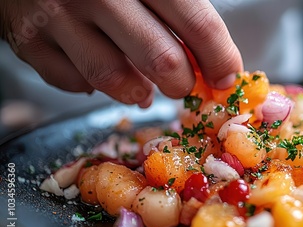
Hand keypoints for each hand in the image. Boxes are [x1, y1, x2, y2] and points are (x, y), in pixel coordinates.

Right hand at [0, 0, 242, 106]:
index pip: (197, 25)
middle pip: (161, 59)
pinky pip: (73, 82)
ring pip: (114, 78)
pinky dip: (95, 86)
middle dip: (181, 83)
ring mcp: (58, 16)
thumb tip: (219, 63)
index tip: (226, 78)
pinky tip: (104, 70)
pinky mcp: (29, 41)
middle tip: (182, 84)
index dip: (220, 59)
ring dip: (138, 92)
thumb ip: (182, 10)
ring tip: (145, 88)